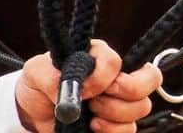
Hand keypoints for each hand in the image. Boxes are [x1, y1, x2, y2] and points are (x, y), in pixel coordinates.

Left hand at [15, 41, 161, 132]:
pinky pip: (130, 131)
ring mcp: (119, 101)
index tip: (84, 91)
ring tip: (91, 116)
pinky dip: (113, 132)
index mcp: (99, 57)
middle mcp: (116, 76)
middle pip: (150, 79)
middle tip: (99, 102)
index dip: (102, 78)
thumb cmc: (38, 84)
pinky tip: (93, 128)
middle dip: (128, 92)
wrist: (32, 113)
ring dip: (114, 115)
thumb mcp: (35, 72)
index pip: (115, 61)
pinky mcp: (115, 124)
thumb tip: (69, 88)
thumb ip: (49, 74)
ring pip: (141, 108)